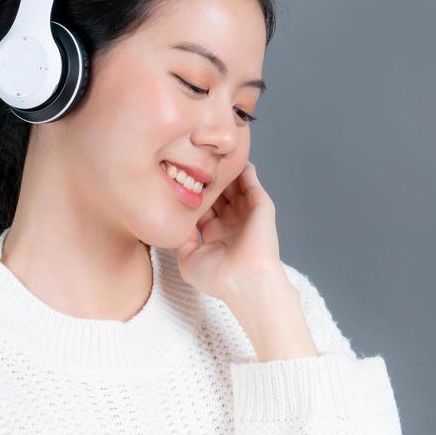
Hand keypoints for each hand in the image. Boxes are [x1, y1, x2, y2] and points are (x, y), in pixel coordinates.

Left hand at [175, 162, 286, 303]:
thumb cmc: (218, 277)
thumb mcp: (188, 258)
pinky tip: (232, 156)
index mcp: (215, 234)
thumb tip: (174, 221)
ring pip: (233, 185)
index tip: (177, 177)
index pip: (202, 207)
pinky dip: (244, 169)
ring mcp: (246, 213)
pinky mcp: (260, 205)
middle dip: (206, 179)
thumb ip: (181, 238)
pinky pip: (251, 181)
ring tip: (209, 153)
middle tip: (191, 158)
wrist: (245, 281)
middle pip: (217, 193)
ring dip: (223, 172)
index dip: (191, 194)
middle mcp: (230, 222)